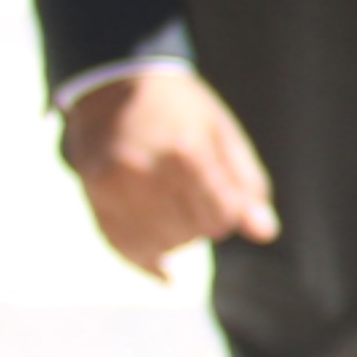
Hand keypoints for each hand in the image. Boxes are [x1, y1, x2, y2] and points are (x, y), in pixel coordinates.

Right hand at [58, 67, 279, 275]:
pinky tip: (165, 274)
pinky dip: (145, 261)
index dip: (228, 212)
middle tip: (193, 194)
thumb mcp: (222, 134)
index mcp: (187, 151)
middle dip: (201, 221)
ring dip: (175, 238)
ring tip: (174, 209)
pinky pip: (120, 244)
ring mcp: (113, 183)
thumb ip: (246, 184)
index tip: (223, 195)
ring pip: (158, 244)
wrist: (116, 82)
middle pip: (191, 232)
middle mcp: (146, 170)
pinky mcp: (92, 193)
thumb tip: (265, 234)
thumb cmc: (181, 109)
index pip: (222, 217)